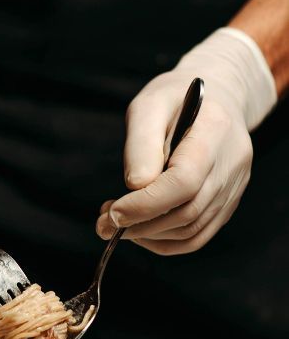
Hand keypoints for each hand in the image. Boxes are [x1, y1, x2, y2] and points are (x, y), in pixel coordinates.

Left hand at [96, 28, 276, 254]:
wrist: (216, 96)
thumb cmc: (175, 97)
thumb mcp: (150, 104)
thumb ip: (141, 143)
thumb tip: (135, 186)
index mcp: (215, 131)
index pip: (185, 181)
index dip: (147, 203)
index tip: (113, 212)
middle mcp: (232, 164)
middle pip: (188, 212)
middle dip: (140, 224)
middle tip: (103, 222)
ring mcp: (234, 187)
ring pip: (192, 231)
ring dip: (148, 236)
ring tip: (116, 222)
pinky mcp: (227, 203)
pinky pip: (198, 236)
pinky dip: (164, 242)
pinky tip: (140, 230)